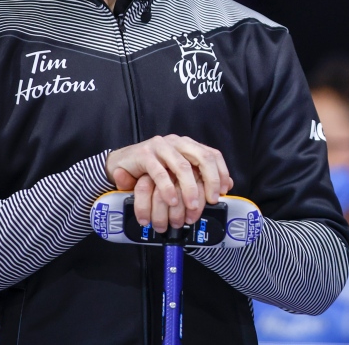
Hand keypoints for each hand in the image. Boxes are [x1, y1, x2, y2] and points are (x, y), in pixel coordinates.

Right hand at [105, 134, 232, 229]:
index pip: (212, 155)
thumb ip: (199, 177)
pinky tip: (172, 200)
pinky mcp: (145, 154)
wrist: (120, 165)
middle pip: (202, 158)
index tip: (223, 191)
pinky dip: (167, 188)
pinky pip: (159, 172)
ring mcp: (161, 146)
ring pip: (182, 166)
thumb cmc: (152, 171)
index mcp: (188, 145)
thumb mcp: (177, 174)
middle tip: (212, 200)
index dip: (221, 172)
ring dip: (189, 189)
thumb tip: (227, 185)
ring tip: (192, 206)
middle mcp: (177, 142)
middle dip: (211, 180)